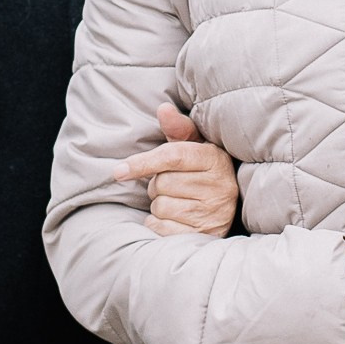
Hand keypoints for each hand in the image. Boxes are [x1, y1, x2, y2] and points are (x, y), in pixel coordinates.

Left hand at [117, 101, 238, 235]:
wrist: (226, 210)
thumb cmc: (202, 172)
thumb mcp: (194, 147)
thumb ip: (178, 128)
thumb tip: (163, 109)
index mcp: (215, 159)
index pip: (173, 157)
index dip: (143, 162)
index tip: (118, 171)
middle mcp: (219, 186)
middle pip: (162, 183)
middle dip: (157, 185)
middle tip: (171, 185)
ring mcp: (213, 213)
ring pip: (160, 206)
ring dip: (159, 205)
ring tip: (176, 202)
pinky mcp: (202, 235)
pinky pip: (161, 227)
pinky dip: (158, 223)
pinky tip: (174, 219)